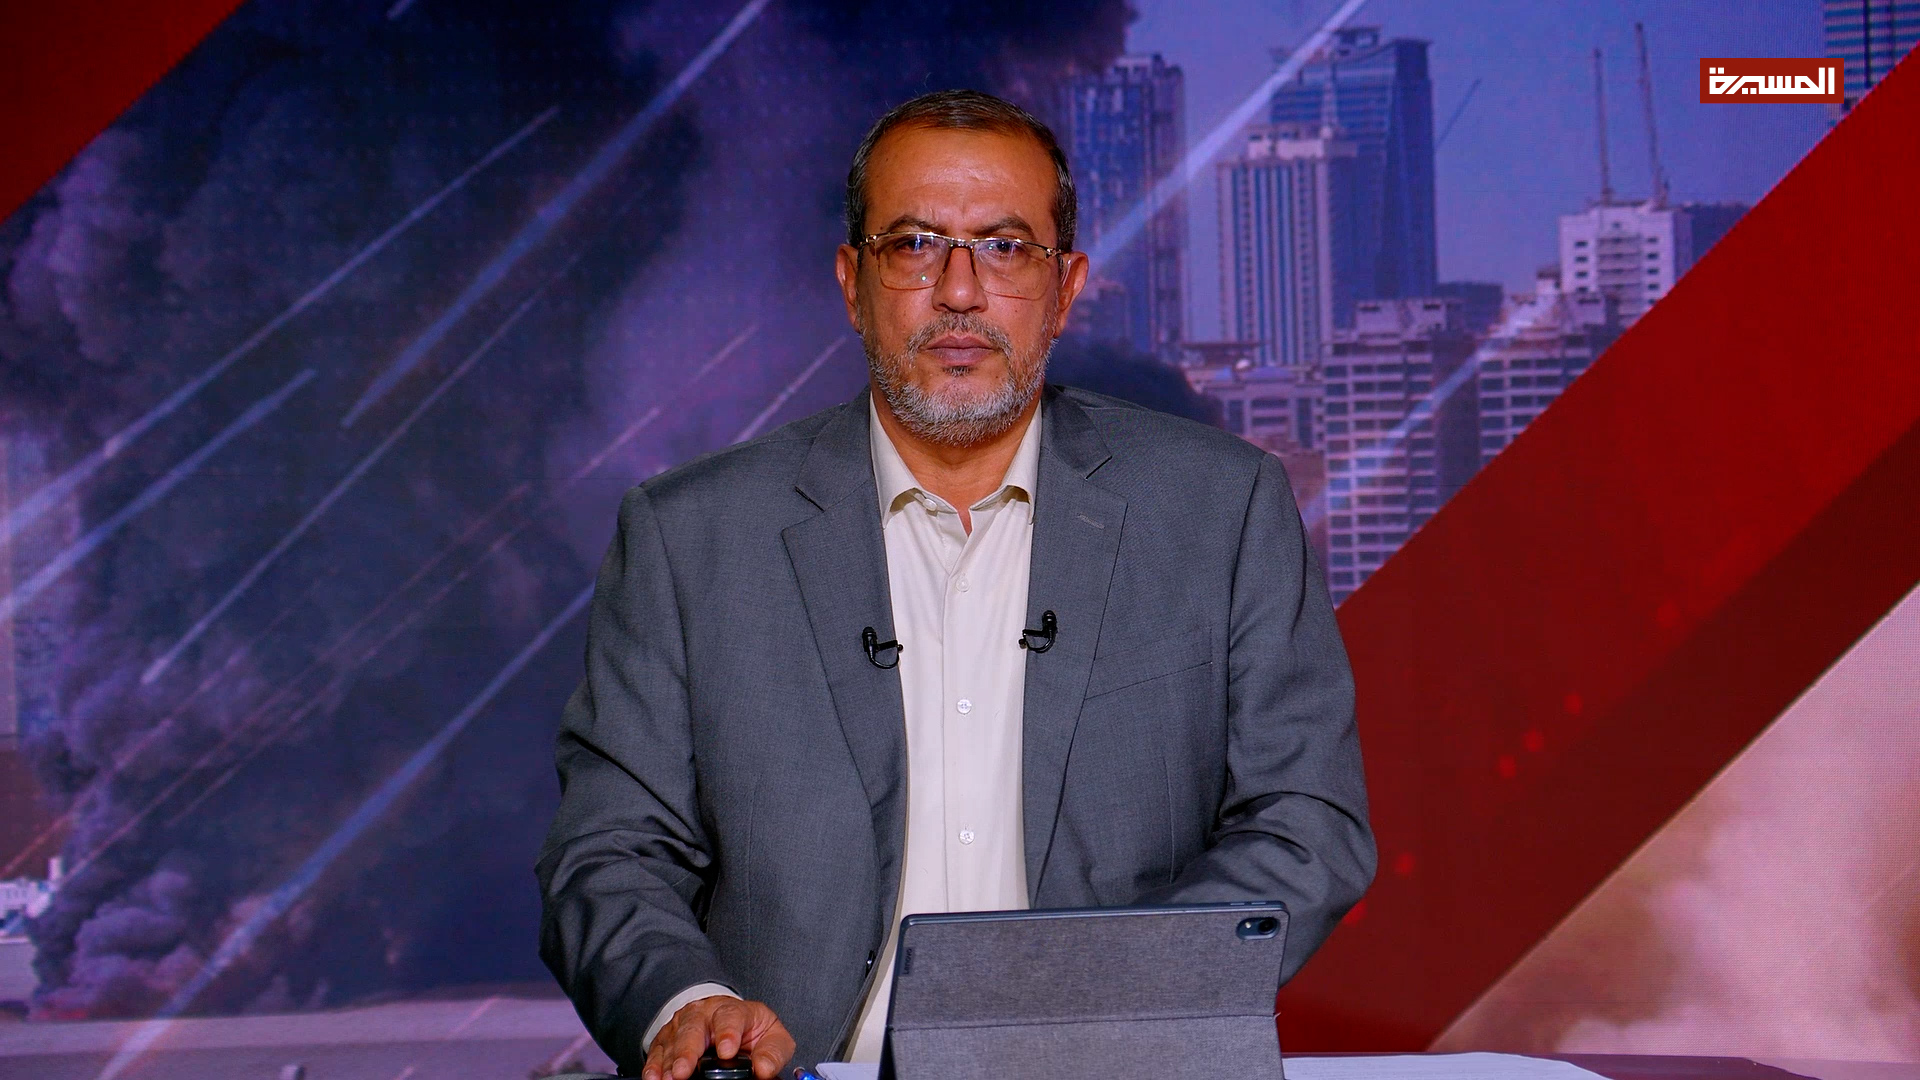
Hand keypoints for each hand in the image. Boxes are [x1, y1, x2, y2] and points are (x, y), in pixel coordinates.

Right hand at [642, 995, 795, 1079]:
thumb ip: (773, 1053)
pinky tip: (654, 1077)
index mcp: (734, 1010)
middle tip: (684, 1070)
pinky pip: (658, 1050)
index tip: (727, 1051)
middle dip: (688, 1051)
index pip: (730, 1016)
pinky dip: (654, 1064)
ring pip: (673, 1040)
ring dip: (669, 1061)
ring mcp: (683, 1024)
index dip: (727, 1033)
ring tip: (671, 1078)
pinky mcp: (667, 1038)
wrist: (727, 1017)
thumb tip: (764, 1069)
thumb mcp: (772, 1036)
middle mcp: (705, 1014)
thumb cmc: (749, 1029)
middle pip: (694, 1028)